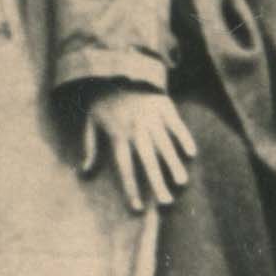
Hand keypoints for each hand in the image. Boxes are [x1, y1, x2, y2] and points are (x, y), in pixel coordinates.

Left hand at [78, 86, 197, 212]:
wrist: (116, 67)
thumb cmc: (103, 100)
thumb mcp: (90, 122)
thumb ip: (89, 147)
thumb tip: (84, 172)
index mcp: (117, 135)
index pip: (125, 167)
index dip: (131, 188)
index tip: (137, 208)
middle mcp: (135, 129)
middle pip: (147, 160)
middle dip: (156, 182)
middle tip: (166, 203)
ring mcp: (151, 117)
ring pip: (164, 144)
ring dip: (173, 164)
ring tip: (181, 183)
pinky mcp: (164, 105)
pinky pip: (175, 124)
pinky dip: (183, 137)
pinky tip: (191, 154)